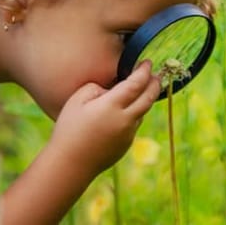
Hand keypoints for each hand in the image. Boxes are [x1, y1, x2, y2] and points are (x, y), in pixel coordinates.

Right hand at [46, 61, 161, 175]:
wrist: (70, 163)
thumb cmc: (69, 129)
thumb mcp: (76, 100)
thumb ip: (97, 88)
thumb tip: (111, 89)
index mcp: (112, 106)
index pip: (136, 83)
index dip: (144, 71)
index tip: (147, 62)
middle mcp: (125, 119)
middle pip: (149, 97)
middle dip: (155, 83)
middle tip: (157, 74)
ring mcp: (128, 134)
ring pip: (142, 112)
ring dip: (144, 99)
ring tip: (142, 90)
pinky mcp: (127, 144)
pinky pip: (134, 125)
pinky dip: (134, 115)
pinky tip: (124, 112)